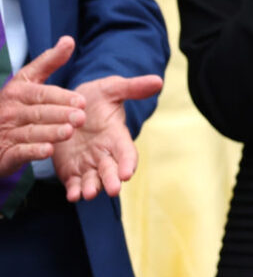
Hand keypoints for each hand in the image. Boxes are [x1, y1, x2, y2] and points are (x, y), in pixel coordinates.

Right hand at [0, 37, 84, 177]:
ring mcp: (6, 132)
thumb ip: (48, 62)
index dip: (61, 97)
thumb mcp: (28, 80)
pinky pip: (19, 152)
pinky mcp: (5, 153)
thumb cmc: (16, 104)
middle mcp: (10, 111)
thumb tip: (69, 39)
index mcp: (17, 92)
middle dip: (60, 114)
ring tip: (69, 132)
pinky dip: (33, 151)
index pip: (41, 93)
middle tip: (81, 118)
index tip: (82, 101)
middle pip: (38, 112)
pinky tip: (48, 151)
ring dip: (50, 132)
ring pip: (30, 132)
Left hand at [52, 74, 162, 200]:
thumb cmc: (95, 97)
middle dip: (112, 180)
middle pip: (111, 170)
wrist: (69, 106)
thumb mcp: (112, 89)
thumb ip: (133, 87)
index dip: (128, 162)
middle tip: (113, 190)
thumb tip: (158, 80)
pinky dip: (74, 191)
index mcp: (116, 136)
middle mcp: (105, 153)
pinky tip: (73, 196)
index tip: (127, 173)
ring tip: (88, 194)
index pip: (127, 152)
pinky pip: (74, 183)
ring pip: (93, 180)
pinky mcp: (71, 170)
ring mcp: (88, 164)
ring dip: (92, 188)